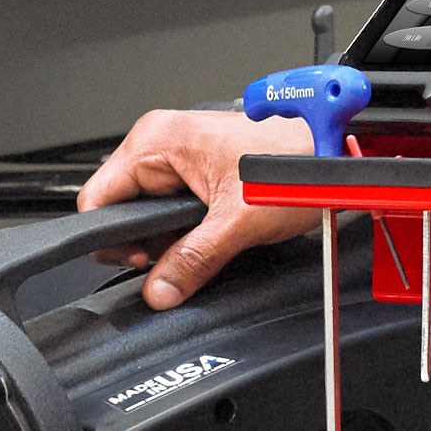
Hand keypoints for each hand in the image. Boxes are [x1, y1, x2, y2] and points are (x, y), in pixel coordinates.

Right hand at [76, 108, 318, 308]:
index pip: (97, 198)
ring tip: (206, 239)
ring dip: (170, 237)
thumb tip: (158, 290)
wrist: (332, 155)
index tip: (143, 262)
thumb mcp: (237, 222)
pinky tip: (209, 233)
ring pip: (147, 212)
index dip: (113, 240)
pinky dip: (185, 229)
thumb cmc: (296, 163)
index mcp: (157, 141)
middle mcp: (162, 143)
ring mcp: (178, 157)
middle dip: (147, 241)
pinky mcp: (196, 171)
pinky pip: (171, 209)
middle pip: (121, 209)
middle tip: (180, 256)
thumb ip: (192, 260)